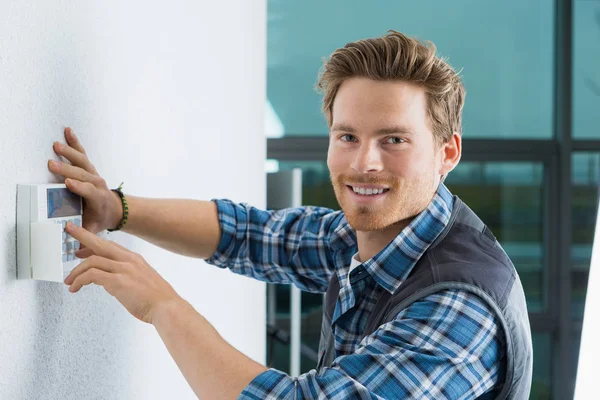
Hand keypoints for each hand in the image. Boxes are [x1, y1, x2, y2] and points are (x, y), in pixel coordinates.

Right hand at [48, 127, 122, 235]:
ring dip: (69, 153)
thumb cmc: (102, 219)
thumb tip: (74, 244)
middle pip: (82, 174)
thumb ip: (85, 235)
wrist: (116, 209)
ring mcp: (93, 174)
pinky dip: (75, 142)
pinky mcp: (90, 169)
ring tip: (56, 145)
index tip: (68, 184)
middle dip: (67, 169)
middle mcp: (97, 184)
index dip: (79, 188)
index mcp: (98, 198)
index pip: (88, 191)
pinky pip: (82, 154)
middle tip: (52, 164)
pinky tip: (68, 132)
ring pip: (81, 162)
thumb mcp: (94, 229)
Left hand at [63, 222, 181, 323]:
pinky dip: (80, 280)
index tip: (82, 243)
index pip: (110, 245)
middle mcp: (129, 260)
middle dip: (82, 235)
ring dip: (76, 271)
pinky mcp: (118, 282)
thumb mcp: (141, 281)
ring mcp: (124, 269)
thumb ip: (126, 276)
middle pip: (100, 243)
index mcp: (135, 259)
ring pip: (92, 261)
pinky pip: (92, 275)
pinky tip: (75, 288)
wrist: (166, 308)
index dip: (94, 242)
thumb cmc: (155, 299)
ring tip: (69, 282)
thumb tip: (108, 282)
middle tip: (69, 231)